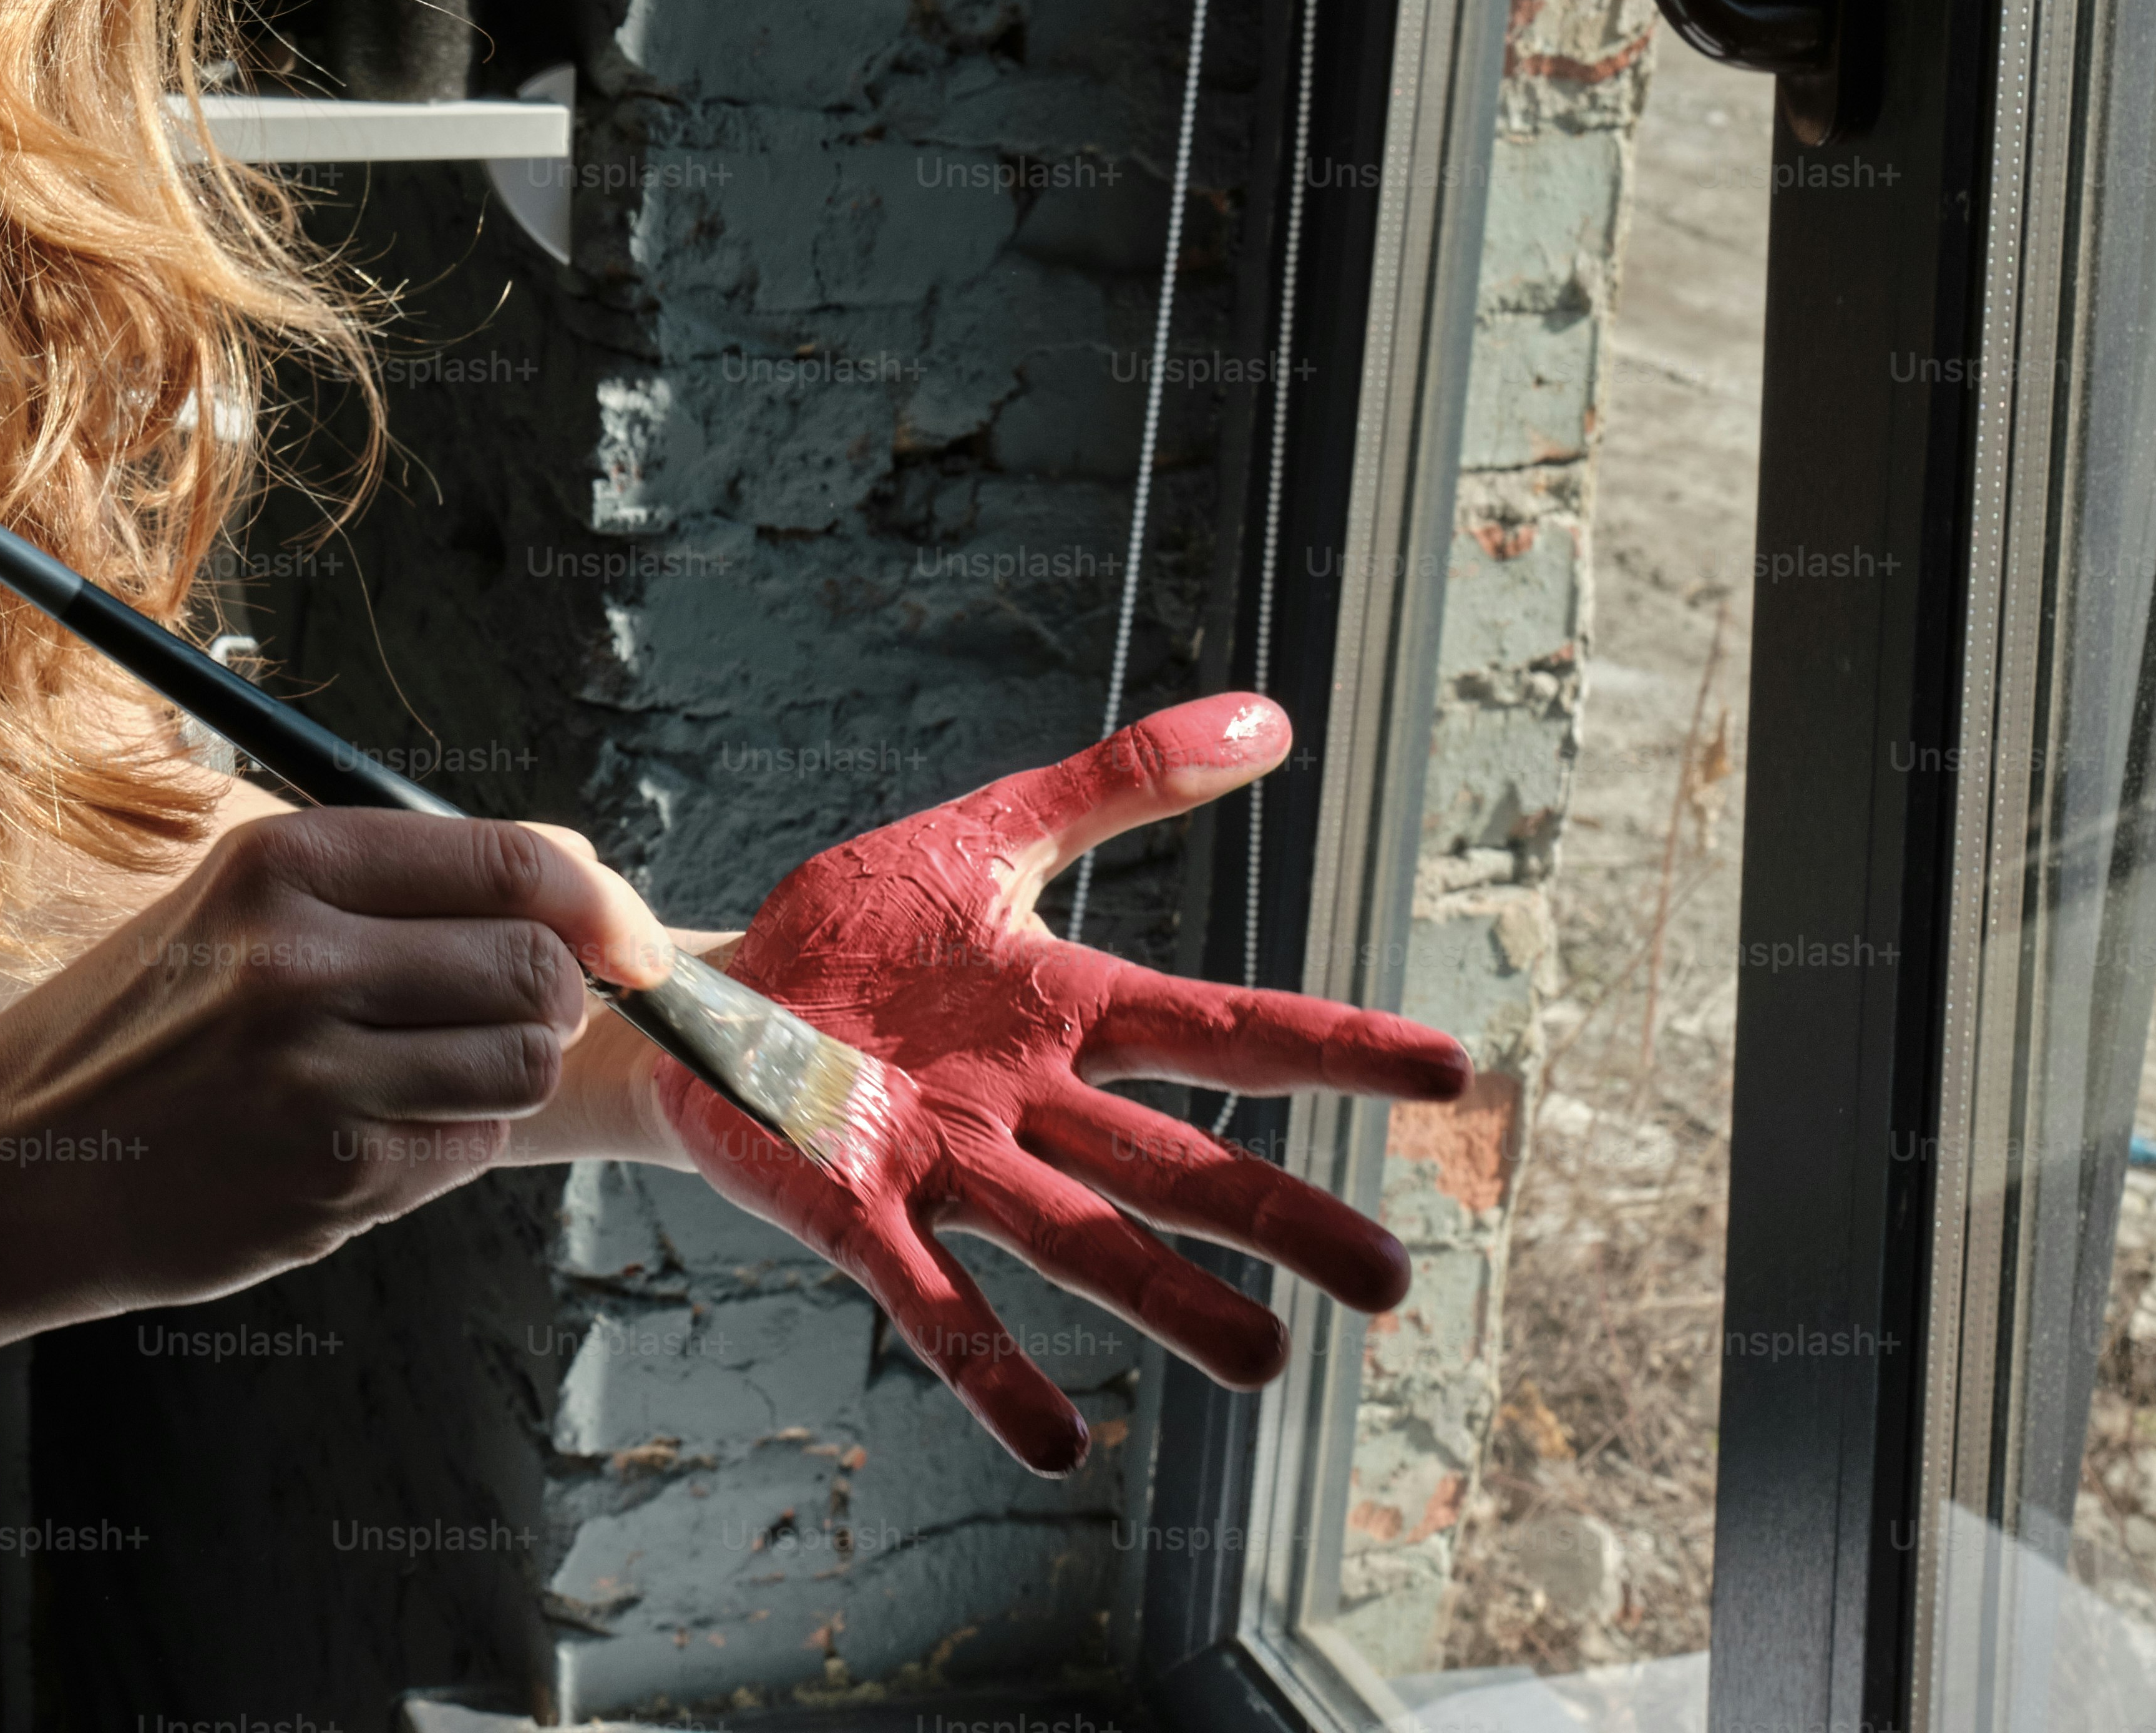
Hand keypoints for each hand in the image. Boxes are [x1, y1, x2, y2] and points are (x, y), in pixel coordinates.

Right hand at [0, 807, 675, 1322]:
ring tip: (431, 1071)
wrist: (4, 1174)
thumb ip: (390, 886)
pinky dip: (453, 1141)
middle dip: (558, 994)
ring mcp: (318, 1080)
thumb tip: (572, 877)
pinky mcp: (332, 1183)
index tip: (627, 938)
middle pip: (540, 968)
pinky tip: (375, 1131)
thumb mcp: (230, 911)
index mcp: (281, 864)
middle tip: (520, 1009)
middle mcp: (301, 962)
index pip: (514, 861)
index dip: (599, 902)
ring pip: (523, 1065)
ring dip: (507, 1071)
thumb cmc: (128, 1033)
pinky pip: (473, 1149)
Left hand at [650, 694, 1469, 1473]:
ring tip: (1264, 1362)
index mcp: (1061, 1009)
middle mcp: (1024, 1104)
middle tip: (1392, 1279)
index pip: (1218, 1027)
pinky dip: (991, 1369)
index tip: (1448, 1070)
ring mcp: (945, 1166)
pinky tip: (1055, 1441)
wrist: (707, 995)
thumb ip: (1115, 784)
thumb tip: (1268, 715)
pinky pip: (932, 1303)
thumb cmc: (853, 931)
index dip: (1329, 1046)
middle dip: (1277, 1219)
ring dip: (1168, 1302)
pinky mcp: (855, 1213)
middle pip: (1170, 1165)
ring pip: (1076, 1240)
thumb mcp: (982, 838)